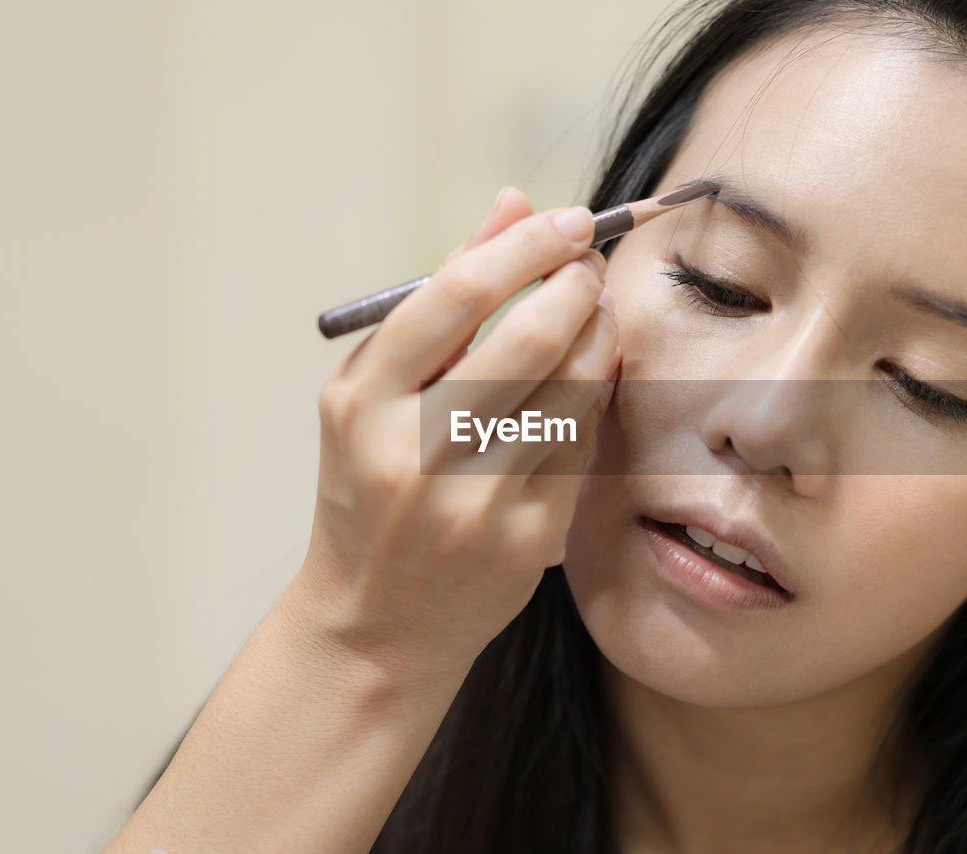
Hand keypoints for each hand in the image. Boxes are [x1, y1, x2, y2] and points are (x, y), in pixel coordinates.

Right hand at [295, 187, 620, 678]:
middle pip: (529, 340)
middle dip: (579, 284)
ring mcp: (475, 503)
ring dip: (602, 335)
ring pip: (572, 392)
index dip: (526, 247)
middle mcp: (414, 452)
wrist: (376, 620)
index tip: (567, 221)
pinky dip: (598, 394)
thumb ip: (440, 296)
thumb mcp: (373, 392)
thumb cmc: (371, 488)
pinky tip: (596, 371)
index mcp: (363, 402)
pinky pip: (584, 445)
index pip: (456, 296)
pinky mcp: (525, 540)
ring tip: (600, 310)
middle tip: (593, 262)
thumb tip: (510, 204)